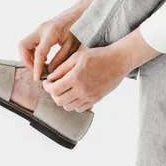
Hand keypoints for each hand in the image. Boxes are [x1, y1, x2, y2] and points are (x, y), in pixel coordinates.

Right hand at [18, 0, 105, 80]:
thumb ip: (60, 59)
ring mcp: (39, 29)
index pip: (39, 53)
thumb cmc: (78, 28)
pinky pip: (29, 43)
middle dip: (26, 60)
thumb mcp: (72, 46)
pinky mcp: (40, 31)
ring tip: (41, 66)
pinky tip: (43, 59)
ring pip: (24, 45)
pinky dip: (32, 53)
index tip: (37, 78)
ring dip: (28, 57)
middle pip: (23, 46)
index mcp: (51, 33)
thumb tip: (49, 71)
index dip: (36, 67)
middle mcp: (41, 29)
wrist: (79, 12)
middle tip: (36, 70)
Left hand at [42, 28, 160, 111]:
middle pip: (59, 101)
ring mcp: (89, 96)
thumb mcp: (77, 57)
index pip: (54, 90)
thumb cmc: (97, 56)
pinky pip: (79, 109)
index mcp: (76, 77)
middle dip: (53, 94)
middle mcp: (82, 90)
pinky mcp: (96, 100)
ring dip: (63, 100)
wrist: (118, 61)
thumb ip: (61, 68)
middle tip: (54, 87)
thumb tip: (50, 78)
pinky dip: (73, 104)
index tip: (48, 82)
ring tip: (64, 90)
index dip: (47, 87)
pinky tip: (75, 94)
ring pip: (68, 107)